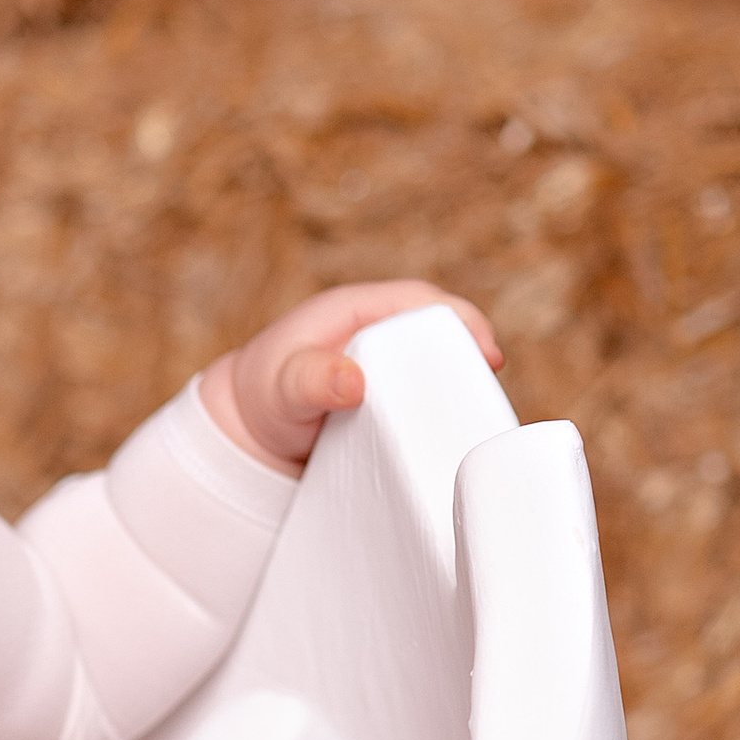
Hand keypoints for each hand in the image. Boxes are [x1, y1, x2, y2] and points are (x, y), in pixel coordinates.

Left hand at [201, 281, 502, 472]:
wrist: (246, 434)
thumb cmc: (263, 398)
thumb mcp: (282, 387)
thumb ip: (311, 380)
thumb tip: (355, 380)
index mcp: (356, 310)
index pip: (421, 301)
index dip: (461, 320)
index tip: (487, 355)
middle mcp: (377, 333)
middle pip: (441, 333)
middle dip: (473, 356)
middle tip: (492, 396)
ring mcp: (387, 367)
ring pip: (438, 367)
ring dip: (463, 387)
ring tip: (483, 420)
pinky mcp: (390, 400)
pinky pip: (426, 398)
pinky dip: (444, 412)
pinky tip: (458, 437)